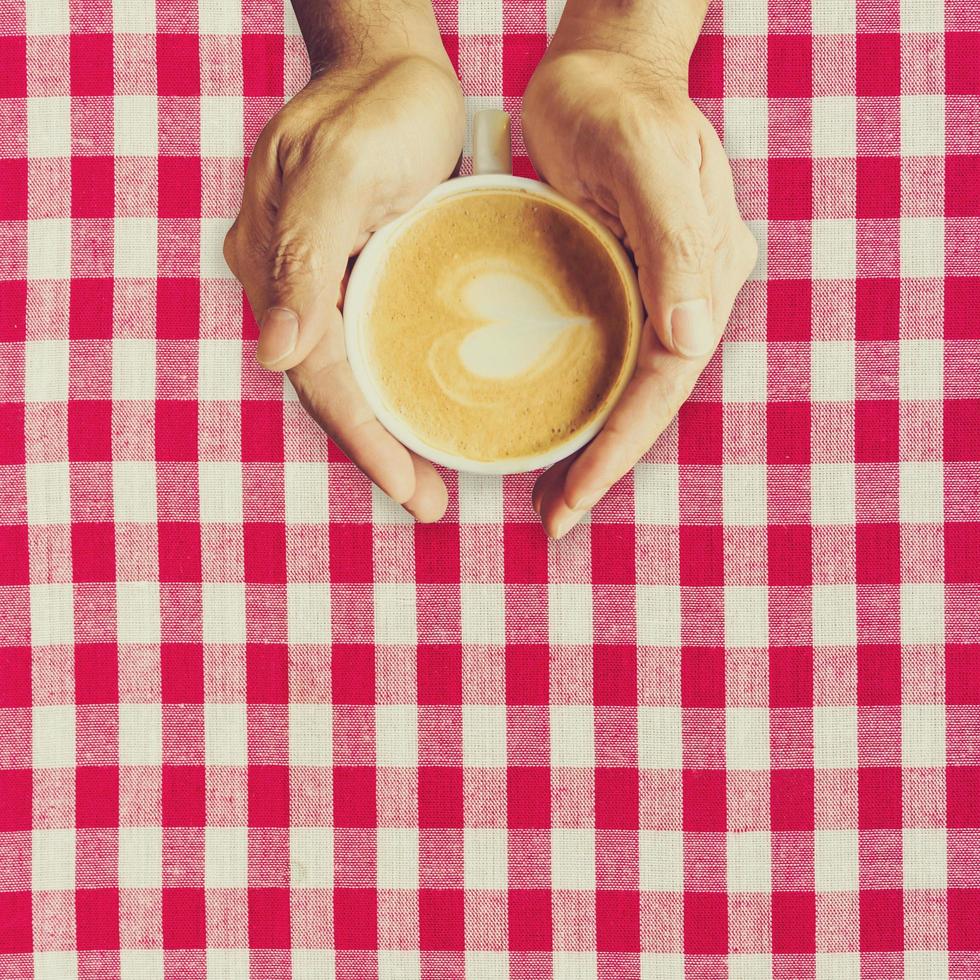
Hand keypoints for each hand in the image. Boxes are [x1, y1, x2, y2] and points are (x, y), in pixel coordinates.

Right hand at [225, 53, 463, 520]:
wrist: (396, 62)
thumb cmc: (377, 105)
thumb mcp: (340, 171)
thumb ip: (303, 259)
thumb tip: (274, 356)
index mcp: (276, 266)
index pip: (320, 378)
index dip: (364, 441)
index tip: (410, 491)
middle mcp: (293, 285)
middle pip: (335, 389)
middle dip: (380, 452)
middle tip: (431, 504)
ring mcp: (324, 281)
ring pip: (354, 376)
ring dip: (391, 431)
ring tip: (431, 483)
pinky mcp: (360, 273)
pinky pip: (374, 346)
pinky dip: (399, 388)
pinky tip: (428, 416)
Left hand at [522, 47, 756, 537]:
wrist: (598, 64)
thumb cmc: (616, 100)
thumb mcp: (643, 161)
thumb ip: (674, 245)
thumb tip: (692, 340)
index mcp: (702, 275)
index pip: (663, 382)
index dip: (620, 445)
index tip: (575, 496)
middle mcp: (682, 294)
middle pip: (643, 399)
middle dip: (601, 462)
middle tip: (552, 518)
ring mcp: (650, 291)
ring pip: (619, 386)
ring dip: (585, 442)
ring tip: (545, 494)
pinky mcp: (614, 281)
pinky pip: (596, 356)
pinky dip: (572, 399)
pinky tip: (541, 424)